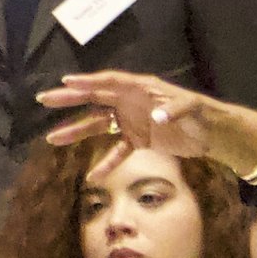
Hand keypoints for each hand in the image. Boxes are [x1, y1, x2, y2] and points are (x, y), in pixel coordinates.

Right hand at [37, 71, 256, 175]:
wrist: (212, 135)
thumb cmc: (201, 114)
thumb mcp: (191, 108)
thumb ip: (173, 110)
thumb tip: (155, 118)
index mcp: (140, 88)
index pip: (109, 81)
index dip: (88, 81)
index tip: (66, 82)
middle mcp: (130, 102)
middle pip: (94, 99)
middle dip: (69, 100)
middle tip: (44, 99)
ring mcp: (131, 121)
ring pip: (98, 126)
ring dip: (76, 132)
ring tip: (52, 139)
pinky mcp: (138, 140)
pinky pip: (117, 151)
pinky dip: (106, 162)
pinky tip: (92, 176)